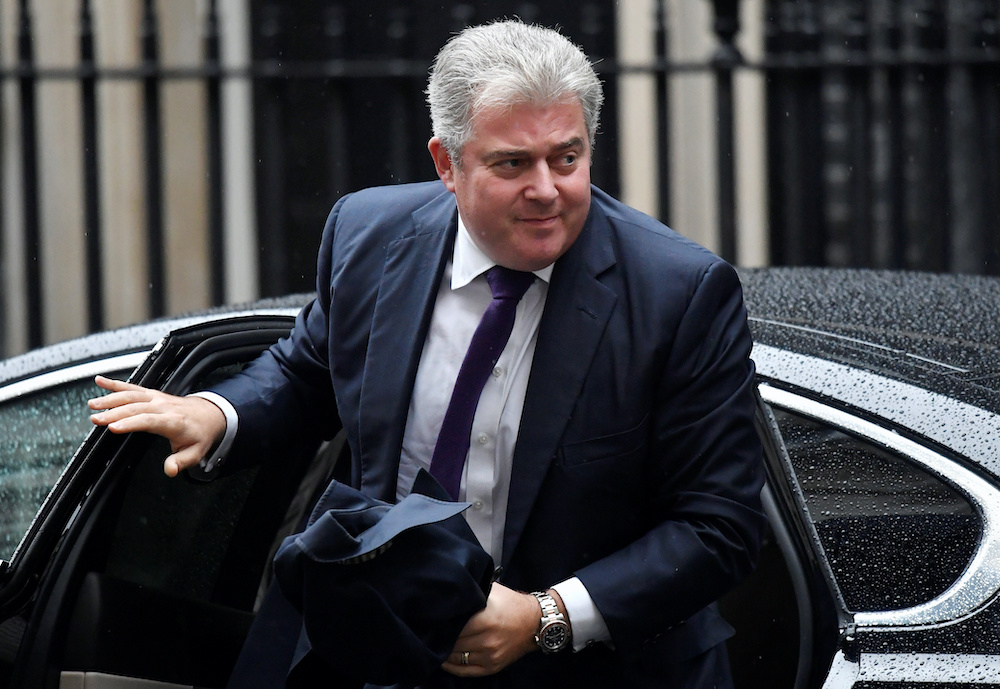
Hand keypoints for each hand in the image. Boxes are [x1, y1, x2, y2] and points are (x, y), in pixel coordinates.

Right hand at [88, 375, 226, 476]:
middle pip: (136, 407)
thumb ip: (181, 462)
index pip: (149, 420)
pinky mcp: (152, 394)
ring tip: (93, 405)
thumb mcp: (196, 453)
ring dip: (111, 398)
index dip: (131, 423)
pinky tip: (100, 381)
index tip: (114, 427)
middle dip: (114, 412)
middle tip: (96, 419)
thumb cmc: (200, 434)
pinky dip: (116, 383)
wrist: (210, 414)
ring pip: (131, 395)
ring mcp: (157, 398)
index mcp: (173, 421)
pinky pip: (133, 387)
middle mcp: (163, 406)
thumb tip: (170, 470)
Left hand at [442, 582, 544, 676]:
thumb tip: (451, 592)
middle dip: (442, 637)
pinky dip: (452, 666)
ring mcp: (490, 655)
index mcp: (486, 620)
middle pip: (454, 643)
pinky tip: (444, 660)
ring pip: (457, 657)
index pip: (454, 627)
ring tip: (437, 643)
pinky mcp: (492, 666)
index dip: (441, 624)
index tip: (433, 620)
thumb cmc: (512, 604)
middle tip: (432, 631)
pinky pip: (466, 671)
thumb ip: (473, 592)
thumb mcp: (492, 591)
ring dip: (446, 651)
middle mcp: (488, 640)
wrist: (535, 622)